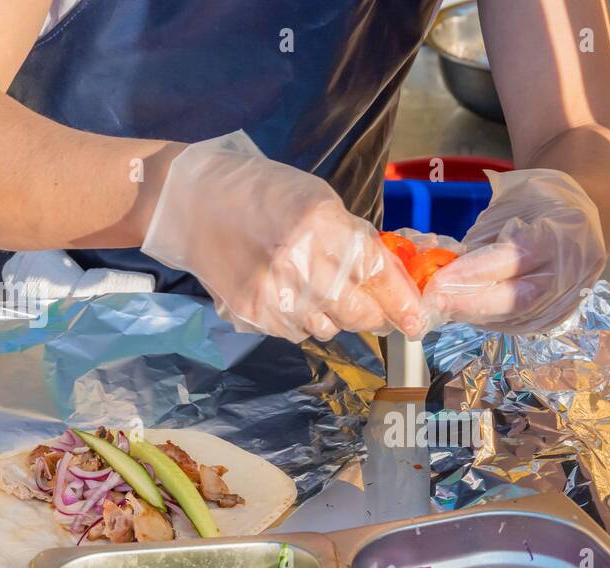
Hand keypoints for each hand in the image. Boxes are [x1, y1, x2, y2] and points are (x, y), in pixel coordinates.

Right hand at [142, 132, 423, 341]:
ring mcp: (276, 294)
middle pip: (360, 312)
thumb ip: (353, 238)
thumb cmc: (261, 192)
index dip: (403, 302)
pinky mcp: (255, 315)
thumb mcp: (317, 198)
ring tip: (319, 290)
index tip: (417, 320)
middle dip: (375, 316)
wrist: (192, 203)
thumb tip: (388, 280)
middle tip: (377, 312)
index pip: (379, 275)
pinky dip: (304, 319)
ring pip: (330, 327)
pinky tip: (290, 294)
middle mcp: (302, 265)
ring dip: (336, 316)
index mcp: (323, 225)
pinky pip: (298, 332)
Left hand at [421, 169, 605, 334]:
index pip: (518, 257)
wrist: (588, 218)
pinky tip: (464, 311)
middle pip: (519, 298)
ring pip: (516, 317)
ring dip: (474, 315)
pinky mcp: (557, 316)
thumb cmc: (545, 202)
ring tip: (441, 307)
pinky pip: (518, 323)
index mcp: (565, 232)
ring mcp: (568, 299)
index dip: (477, 271)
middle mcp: (572, 271)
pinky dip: (487, 319)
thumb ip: (486, 236)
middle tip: (434, 303)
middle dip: (471, 303)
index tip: (441, 278)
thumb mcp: (514, 200)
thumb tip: (447, 267)